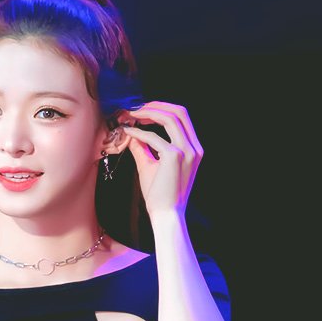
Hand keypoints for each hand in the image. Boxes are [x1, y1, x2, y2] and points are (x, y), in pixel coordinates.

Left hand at [116, 100, 202, 218]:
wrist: (166, 215)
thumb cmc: (160, 194)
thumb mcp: (151, 165)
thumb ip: (144, 148)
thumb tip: (131, 133)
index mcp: (193, 149)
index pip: (182, 117)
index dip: (162, 108)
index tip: (142, 111)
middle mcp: (194, 147)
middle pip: (179, 111)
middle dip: (156, 105)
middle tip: (135, 109)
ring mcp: (186, 151)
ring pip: (170, 117)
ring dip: (148, 113)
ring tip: (130, 116)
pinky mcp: (174, 157)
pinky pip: (154, 137)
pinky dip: (139, 132)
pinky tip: (127, 132)